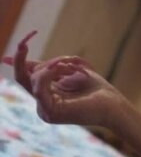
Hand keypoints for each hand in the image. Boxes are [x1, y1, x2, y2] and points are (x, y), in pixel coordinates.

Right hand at [2, 30, 128, 129]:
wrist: (114, 105)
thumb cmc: (96, 89)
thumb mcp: (65, 71)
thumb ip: (44, 66)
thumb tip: (11, 59)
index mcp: (46, 97)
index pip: (24, 76)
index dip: (19, 59)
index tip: (23, 43)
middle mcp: (42, 106)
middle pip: (25, 76)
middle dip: (39, 61)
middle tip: (55, 56)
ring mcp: (45, 111)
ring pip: (34, 78)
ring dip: (56, 66)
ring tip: (75, 68)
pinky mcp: (51, 112)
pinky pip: (39, 85)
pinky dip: (50, 73)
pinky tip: (67, 70)